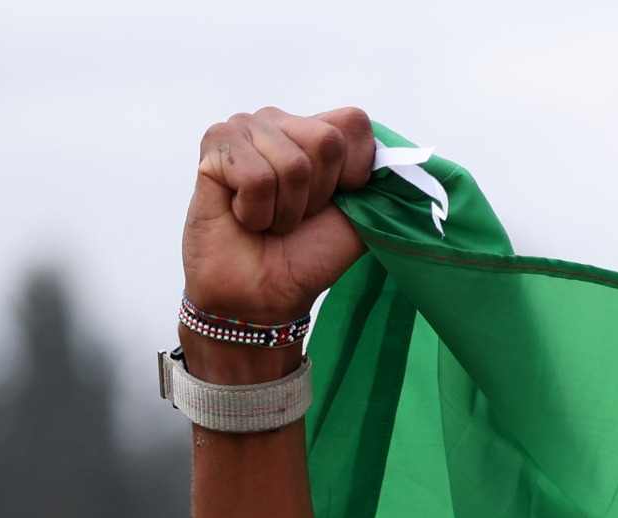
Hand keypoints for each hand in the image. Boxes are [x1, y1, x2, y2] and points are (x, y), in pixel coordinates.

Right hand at [181, 106, 375, 331]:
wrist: (261, 294)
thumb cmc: (306, 257)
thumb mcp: (358, 220)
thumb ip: (381, 186)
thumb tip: (402, 163)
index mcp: (318, 133)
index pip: (355, 123)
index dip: (353, 175)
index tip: (331, 205)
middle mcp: (282, 122)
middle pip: (327, 141)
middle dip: (317, 196)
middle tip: (293, 217)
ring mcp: (246, 127)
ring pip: (292, 164)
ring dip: (285, 210)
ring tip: (267, 219)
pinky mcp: (215, 143)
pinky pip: (255, 176)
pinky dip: (255, 211)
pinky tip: (242, 215)